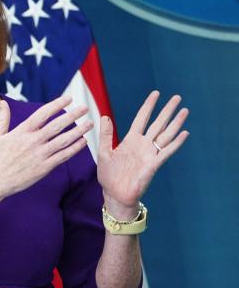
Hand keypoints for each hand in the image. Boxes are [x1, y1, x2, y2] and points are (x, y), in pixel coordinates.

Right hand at [0, 96, 93, 199]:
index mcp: (21, 132)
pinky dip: (74, 148)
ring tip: (89, 123)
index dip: (57, 105)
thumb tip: (2, 103)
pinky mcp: (44, 167)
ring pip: (63, 140)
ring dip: (78, 131)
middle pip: (57, 125)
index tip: (68, 99)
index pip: (43, 114)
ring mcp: (40, 154)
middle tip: (85, 108)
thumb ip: (2, 119)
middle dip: (73, 115)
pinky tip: (83, 142)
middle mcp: (33, 141)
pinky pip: (63, 156)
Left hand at [97, 91, 188, 217]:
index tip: (156, 94)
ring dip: (175, 123)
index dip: (148, 106)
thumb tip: (105, 116)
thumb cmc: (109, 175)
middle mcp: (142, 144)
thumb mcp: (104, 152)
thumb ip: (106, 134)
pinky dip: (176, 142)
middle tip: (177, 97)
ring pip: (165, 134)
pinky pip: (166, 151)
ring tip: (184, 111)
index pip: (142, 118)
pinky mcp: (154, 164)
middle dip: (167, 110)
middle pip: (158, 123)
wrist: (115, 194)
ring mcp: (149, 153)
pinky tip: (184, 133)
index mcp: (130, 140)